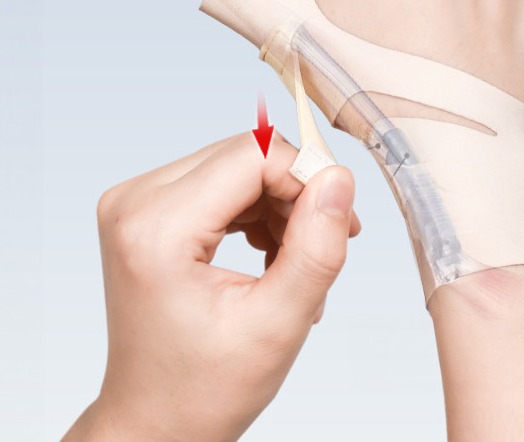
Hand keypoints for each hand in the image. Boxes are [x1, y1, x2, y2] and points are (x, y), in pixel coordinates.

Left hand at [63, 132, 359, 441]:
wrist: (154, 418)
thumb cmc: (202, 388)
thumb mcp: (276, 326)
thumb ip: (315, 249)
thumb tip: (338, 180)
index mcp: (157, 229)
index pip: (253, 155)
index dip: (307, 178)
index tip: (339, 222)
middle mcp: (136, 201)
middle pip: (245, 155)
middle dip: (295, 193)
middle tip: (324, 244)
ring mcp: (137, 201)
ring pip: (238, 166)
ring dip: (279, 204)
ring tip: (295, 261)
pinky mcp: (149, 208)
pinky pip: (221, 182)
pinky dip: (257, 210)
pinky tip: (271, 253)